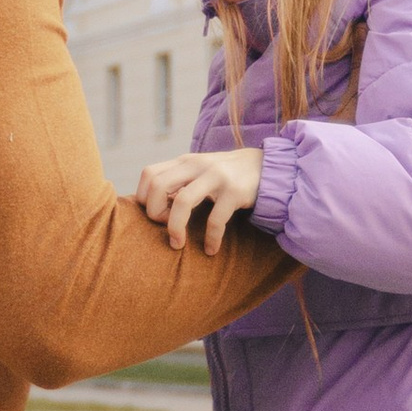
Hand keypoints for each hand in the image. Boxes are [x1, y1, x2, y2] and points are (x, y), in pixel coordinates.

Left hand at [137, 146, 264, 251]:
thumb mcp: (199, 171)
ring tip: (178, 244)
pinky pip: (215, 219)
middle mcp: (197, 165)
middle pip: (158, 186)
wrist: (265, 166)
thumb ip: (178, 180)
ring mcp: (216, 177)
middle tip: (164, 228)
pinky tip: (211, 249)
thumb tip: (151, 205)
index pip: (149, 175)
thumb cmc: (226, 175)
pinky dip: (211, 239)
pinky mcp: (235, 192)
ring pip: (182, 201)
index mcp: (184, 161)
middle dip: (154, 213)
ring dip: (174, 228)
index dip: (146, 198)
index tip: (157, 214)